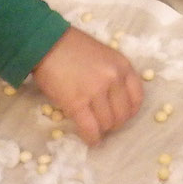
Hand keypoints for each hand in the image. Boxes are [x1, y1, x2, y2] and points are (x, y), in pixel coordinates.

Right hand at [32, 28, 142, 143]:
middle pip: (122, 115)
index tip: (120, 115)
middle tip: (103, 123)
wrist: (45, 43)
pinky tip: (90, 140)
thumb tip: (114, 102)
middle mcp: (113, 79)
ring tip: (93, 128)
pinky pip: (90, 128)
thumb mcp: (104, 55)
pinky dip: (91, 138)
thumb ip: (113, 75)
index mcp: (122, 66)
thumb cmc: (72, 47)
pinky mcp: (77, 103)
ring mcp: (96, 91)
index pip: (137, 99)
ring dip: (100, 130)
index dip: (129, 112)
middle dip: (114, 124)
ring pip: (106, 124)